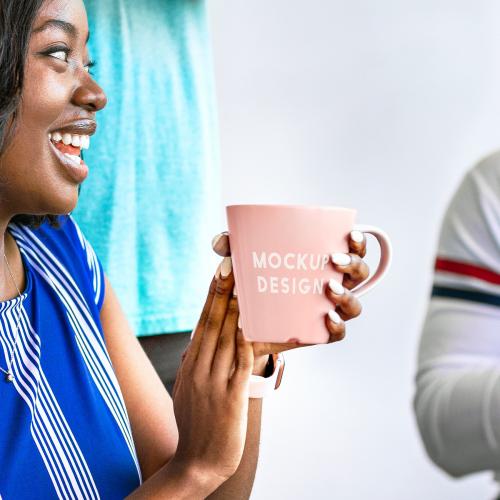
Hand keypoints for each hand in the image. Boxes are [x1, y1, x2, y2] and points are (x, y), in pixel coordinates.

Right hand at [171, 265, 252, 488]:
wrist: (195, 465)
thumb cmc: (195, 427)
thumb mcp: (187, 390)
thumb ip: (195, 365)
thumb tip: (201, 343)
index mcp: (189, 366)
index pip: (201, 324)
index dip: (210, 297)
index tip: (218, 274)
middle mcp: (198, 369)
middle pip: (212, 324)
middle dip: (222, 293)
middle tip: (230, 266)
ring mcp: (213, 382)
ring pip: (226, 338)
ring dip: (236, 310)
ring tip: (245, 285)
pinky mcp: (230, 397)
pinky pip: (240, 363)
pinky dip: (247, 342)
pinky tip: (253, 325)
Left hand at [211, 231, 367, 356]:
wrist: (243, 324)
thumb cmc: (251, 282)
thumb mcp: (241, 262)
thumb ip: (230, 247)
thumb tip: (222, 240)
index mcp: (321, 262)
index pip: (351, 250)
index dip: (358, 242)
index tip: (350, 235)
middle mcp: (331, 285)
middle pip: (359, 274)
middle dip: (354, 265)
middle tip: (334, 260)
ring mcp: (328, 310)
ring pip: (353, 304)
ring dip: (347, 295)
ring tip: (328, 289)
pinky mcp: (318, 333)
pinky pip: (338, 333)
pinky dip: (338, 326)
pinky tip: (327, 318)